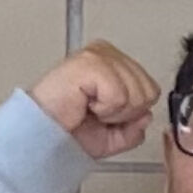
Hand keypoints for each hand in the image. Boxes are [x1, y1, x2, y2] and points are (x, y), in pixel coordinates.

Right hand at [29, 42, 160, 160]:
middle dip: (125, 112)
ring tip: (89, 108)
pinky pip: (119, 95)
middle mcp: (106, 53)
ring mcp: (98, 55)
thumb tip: (146, 115)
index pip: (151, 88)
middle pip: (148, 91)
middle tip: (95, 113)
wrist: (41, 138)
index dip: (131, 112)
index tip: (103, 114)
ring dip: (113, 112)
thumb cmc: (67, 131)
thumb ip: (135, 127)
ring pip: (136, 93)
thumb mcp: (112, 136)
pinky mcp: (89, 63)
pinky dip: (105, 109)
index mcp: (113, 62)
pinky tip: (84, 104)